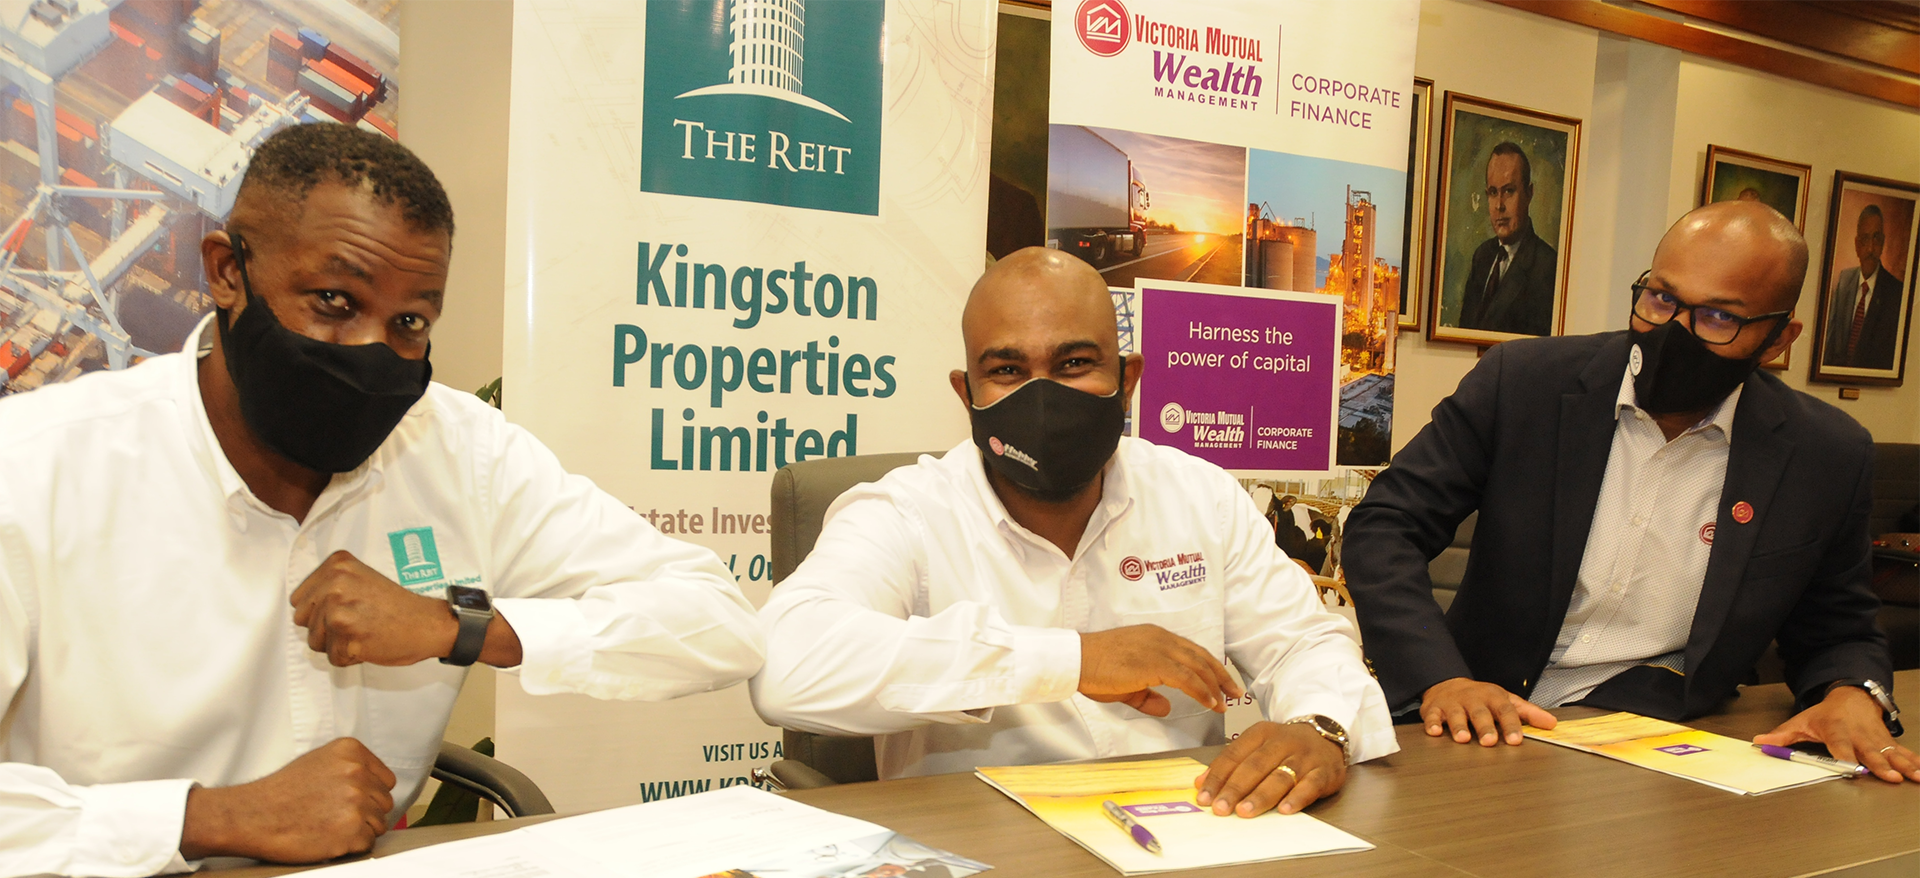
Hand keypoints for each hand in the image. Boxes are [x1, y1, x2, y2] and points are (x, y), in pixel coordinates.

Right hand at [179, 738, 396, 862]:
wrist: (253, 815)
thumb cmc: (281, 792)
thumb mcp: (319, 761)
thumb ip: (351, 767)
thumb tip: (375, 784)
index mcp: (351, 751)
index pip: (386, 780)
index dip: (370, 794)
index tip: (351, 801)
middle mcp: (358, 773)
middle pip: (385, 803)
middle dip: (366, 813)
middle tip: (335, 816)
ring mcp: (356, 801)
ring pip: (379, 824)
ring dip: (359, 830)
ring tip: (330, 826)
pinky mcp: (351, 829)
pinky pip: (368, 843)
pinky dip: (351, 846)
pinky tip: (329, 838)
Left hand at [291, 551, 459, 665]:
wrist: (428, 623)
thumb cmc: (395, 605)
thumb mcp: (360, 578)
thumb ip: (329, 585)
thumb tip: (300, 610)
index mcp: (337, 565)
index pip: (298, 599)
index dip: (319, 610)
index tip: (347, 608)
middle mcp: (335, 584)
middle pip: (302, 621)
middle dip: (324, 628)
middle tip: (356, 621)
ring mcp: (339, 611)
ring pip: (315, 642)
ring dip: (337, 644)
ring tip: (363, 631)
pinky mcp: (348, 637)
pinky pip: (334, 658)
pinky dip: (350, 658)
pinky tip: (369, 643)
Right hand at [1078, 625, 1241, 716]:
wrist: (1076, 660)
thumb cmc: (1095, 670)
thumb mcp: (1126, 686)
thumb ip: (1147, 696)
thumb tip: (1165, 708)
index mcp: (1155, 637)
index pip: (1191, 650)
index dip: (1210, 667)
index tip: (1222, 682)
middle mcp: (1160, 638)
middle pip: (1200, 656)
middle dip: (1221, 675)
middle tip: (1234, 693)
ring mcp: (1158, 648)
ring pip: (1198, 666)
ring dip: (1215, 685)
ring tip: (1225, 702)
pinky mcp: (1154, 662)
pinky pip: (1186, 677)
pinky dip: (1201, 690)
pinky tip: (1210, 703)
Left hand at [1193, 721, 1345, 816]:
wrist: (1325, 735)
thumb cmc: (1285, 746)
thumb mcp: (1256, 745)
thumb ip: (1230, 763)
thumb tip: (1202, 783)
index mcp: (1261, 732)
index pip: (1234, 755)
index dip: (1217, 777)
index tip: (1204, 797)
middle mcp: (1282, 742)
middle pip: (1255, 766)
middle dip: (1235, 789)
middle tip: (1220, 808)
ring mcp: (1304, 757)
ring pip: (1280, 777)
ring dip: (1260, 796)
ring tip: (1244, 811)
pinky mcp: (1324, 772)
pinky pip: (1310, 786)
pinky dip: (1297, 798)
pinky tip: (1284, 810)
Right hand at [1421, 677, 1556, 745]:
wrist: (1447, 683)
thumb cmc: (1480, 697)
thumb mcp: (1505, 699)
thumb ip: (1528, 712)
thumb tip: (1552, 724)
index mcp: (1492, 697)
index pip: (1504, 710)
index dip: (1511, 725)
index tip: (1516, 740)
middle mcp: (1472, 699)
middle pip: (1480, 712)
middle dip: (1484, 726)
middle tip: (1490, 741)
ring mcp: (1452, 703)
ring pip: (1455, 714)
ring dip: (1459, 726)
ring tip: (1463, 738)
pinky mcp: (1434, 708)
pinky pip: (1432, 716)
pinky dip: (1432, 723)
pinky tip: (1435, 732)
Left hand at [1753, 685, 1918, 783]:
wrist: (1852, 696)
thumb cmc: (1826, 714)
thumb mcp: (1802, 721)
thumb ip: (1782, 736)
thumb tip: (1759, 743)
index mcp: (1836, 731)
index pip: (1840, 746)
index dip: (1846, 757)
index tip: (1852, 768)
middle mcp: (1859, 735)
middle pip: (1870, 752)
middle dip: (1880, 765)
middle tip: (1891, 777)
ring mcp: (1876, 739)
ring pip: (1891, 753)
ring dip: (1904, 765)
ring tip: (1915, 777)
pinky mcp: (1888, 741)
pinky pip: (1903, 752)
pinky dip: (1914, 761)